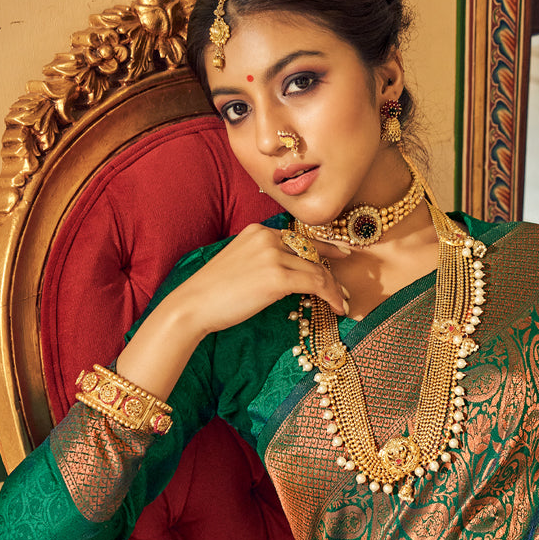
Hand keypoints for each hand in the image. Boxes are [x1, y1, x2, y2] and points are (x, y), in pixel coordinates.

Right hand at [115, 224, 348, 401]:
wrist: (192, 305)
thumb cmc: (212, 293)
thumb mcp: (239, 265)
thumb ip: (263, 261)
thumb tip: (289, 275)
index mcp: (258, 231)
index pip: (299, 237)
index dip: (324, 247)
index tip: (341, 255)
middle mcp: (267, 237)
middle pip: (311, 252)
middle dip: (332, 270)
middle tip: (346, 286)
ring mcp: (273, 255)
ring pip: (316, 269)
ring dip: (333, 289)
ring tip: (343, 303)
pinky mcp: (277, 276)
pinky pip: (316, 283)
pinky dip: (331, 296)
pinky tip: (337, 308)